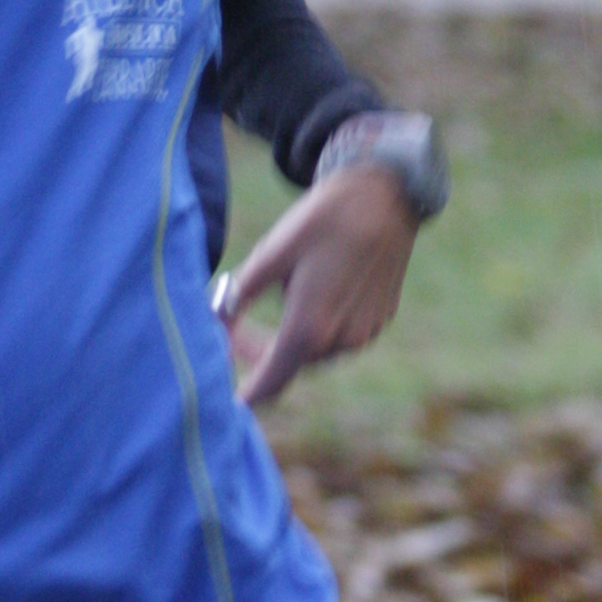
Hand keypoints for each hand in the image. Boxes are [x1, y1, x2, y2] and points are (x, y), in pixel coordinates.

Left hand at [215, 165, 417, 407]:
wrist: (386, 195)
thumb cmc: (323, 219)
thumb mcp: (271, 253)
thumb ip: (239, 294)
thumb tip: (215, 321)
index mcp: (309, 327)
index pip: (271, 381)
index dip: (247, 396)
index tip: (226, 405)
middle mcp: (341, 340)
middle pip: (290, 364)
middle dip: (260, 352)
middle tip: (233, 325)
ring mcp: (364, 332)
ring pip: (315, 350)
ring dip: (290, 338)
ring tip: (277, 296)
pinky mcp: (379, 320)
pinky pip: (340, 336)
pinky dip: (318, 326)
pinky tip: (312, 290)